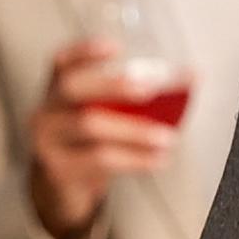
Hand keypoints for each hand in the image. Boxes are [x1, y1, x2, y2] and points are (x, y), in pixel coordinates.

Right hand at [24, 41, 176, 238]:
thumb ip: (133, 102)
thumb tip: (191, 80)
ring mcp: (48, 141)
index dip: (84, 52)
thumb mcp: (104, 119)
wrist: (61, 191)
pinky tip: (158, 159)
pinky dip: (135, 159)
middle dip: (112, 85)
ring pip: (90, 126)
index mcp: (58, 92)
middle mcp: (47, 111)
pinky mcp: (59, 169)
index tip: (114, 47)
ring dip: (135, 130)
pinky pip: (99, 159)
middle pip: (73, 88)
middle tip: (150, 90)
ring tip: (167, 137)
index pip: (62, 63)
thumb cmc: (91, 145)